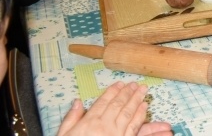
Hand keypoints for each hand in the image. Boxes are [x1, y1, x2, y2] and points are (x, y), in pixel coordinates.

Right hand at [56, 82, 171, 135]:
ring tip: (142, 90)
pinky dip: (140, 115)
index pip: (103, 103)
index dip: (112, 91)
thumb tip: (77, 101)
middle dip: (127, 93)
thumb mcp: (64, 135)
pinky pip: (134, 126)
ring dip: (136, 100)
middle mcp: (104, 126)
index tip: (120, 83)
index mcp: (89, 122)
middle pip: (117, 105)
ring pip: (128, 113)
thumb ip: (71, 118)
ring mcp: (116, 133)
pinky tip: (144, 106)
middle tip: (134, 84)